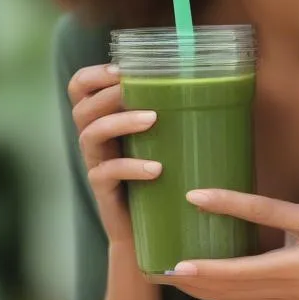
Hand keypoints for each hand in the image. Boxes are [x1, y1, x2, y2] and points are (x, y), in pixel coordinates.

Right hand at [67, 63, 160, 244]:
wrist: (150, 231)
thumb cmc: (163, 175)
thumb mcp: (163, 137)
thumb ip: (172, 110)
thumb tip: (218, 80)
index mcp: (103, 119)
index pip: (79, 88)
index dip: (94, 74)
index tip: (122, 68)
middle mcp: (93, 139)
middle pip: (82, 107)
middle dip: (109, 93)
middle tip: (137, 87)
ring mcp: (95, 164)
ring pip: (92, 134)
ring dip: (121, 121)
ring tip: (153, 119)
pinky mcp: (102, 190)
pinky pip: (106, 173)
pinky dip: (131, 167)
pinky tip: (156, 168)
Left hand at [158, 190, 298, 299]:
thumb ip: (274, 211)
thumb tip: (233, 200)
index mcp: (287, 271)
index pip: (236, 270)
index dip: (204, 265)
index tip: (173, 260)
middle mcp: (276, 293)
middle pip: (221, 292)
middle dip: (186, 282)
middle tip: (151, 270)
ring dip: (195, 289)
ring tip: (165, 275)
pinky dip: (213, 291)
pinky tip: (200, 279)